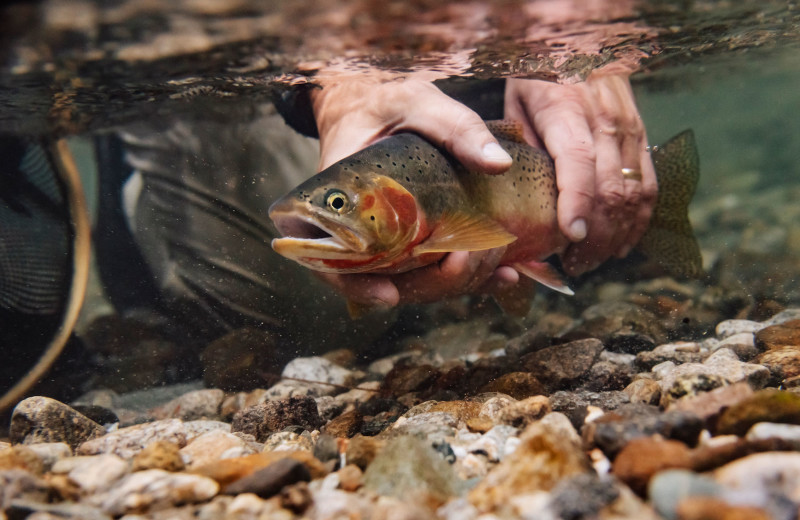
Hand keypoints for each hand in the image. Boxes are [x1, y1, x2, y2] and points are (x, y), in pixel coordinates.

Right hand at [311, 76, 518, 305]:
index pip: (325, 261)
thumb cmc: (390, 100)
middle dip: (427, 285)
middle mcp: (350, 231)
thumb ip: (456, 127)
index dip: (354, 286)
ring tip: (495, 265)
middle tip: (466, 260)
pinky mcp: (408, 243)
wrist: (386, 102)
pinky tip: (504, 276)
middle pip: (378, 281)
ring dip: (452, 284)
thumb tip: (499, 164)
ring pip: (410, 283)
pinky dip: (467, 279)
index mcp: (329, 203)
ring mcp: (381, 241)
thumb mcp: (419, 103)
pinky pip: (432, 272)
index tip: (389, 295)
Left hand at [505, 67, 656, 275]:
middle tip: (574, 264)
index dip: (578, 204)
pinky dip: (639, 220)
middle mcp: (606, 123)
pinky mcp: (643, 136)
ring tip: (593, 260)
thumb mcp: (515, 103)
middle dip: (596, 235)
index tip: (571, 238)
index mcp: (568, 113)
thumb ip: (517, 142)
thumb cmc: (538, 78)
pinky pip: (650, 185)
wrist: (581, 45)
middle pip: (611, 188)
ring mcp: (630, 130)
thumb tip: (503, 178)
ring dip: (617, 234)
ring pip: (634, 192)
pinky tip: (623, 244)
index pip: (579, 164)